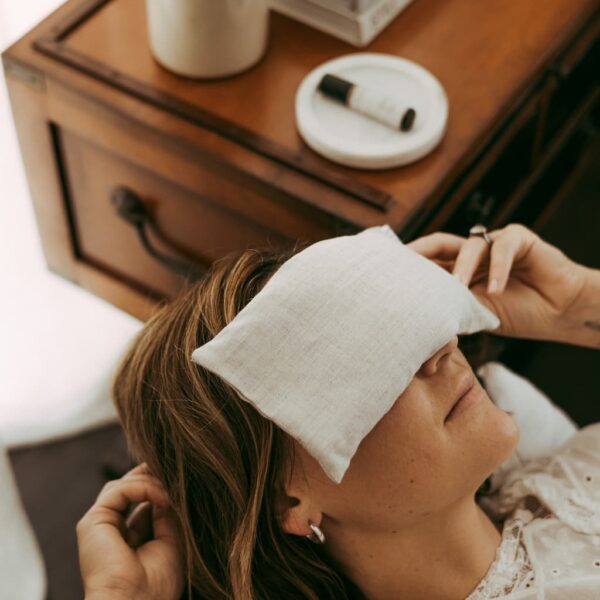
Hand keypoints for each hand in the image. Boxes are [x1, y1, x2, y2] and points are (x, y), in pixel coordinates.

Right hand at [77, 463, 183, 599]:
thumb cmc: (156, 585)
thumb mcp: (171, 540)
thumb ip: (166, 512)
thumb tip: (169, 486)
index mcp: (129, 535)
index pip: (144, 497)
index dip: (163, 486)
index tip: (185, 483)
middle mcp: (112, 527)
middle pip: (133, 485)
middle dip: (157, 479)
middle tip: (179, 478)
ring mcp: (101, 523)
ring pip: (126, 483)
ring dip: (153, 482)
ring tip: (172, 493)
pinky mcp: (93, 521)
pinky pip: (120, 489)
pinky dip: (143, 487)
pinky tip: (161, 498)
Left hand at [406, 223, 588, 344]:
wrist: (558, 312)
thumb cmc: (516, 313)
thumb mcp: (476, 312)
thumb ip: (451, 306)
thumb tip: (415, 316)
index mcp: (457, 269)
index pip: (427, 261)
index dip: (409, 264)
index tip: (386, 272)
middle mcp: (471, 253)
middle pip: (439, 244)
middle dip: (421, 253)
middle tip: (404, 265)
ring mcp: (493, 243)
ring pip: (469, 246)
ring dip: (462, 268)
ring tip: (458, 289)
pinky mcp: (519, 239)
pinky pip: (503, 247)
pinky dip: (497, 269)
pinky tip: (495, 289)